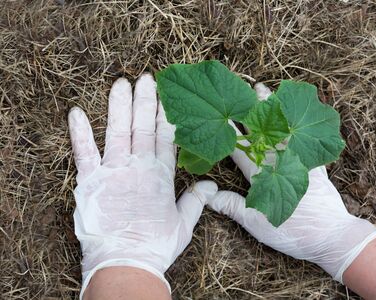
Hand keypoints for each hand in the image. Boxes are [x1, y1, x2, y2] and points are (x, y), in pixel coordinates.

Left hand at [68, 74, 217, 296]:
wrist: (127, 262)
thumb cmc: (156, 245)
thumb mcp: (184, 223)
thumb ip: (197, 200)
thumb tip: (211, 184)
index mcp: (161, 175)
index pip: (166, 137)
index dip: (166, 114)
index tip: (166, 95)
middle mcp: (139, 166)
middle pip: (143, 127)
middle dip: (145, 100)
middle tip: (146, 77)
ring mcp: (114, 171)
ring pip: (118, 131)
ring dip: (119, 106)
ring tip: (121, 83)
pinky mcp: (91, 180)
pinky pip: (84, 152)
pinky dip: (80, 132)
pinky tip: (76, 112)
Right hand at [207, 83, 375, 282]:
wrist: (331, 236)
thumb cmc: (292, 232)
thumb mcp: (256, 225)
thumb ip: (232, 207)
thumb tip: (209, 196)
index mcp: (261, 176)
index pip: (241, 149)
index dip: (230, 132)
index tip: (222, 115)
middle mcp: (280, 162)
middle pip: (263, 132)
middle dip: (254, 110)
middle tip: (248, 88)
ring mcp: (299, 161)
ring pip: (283, 130)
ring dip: (274, 110)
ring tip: (268, 92)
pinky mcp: (316, 165)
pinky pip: (307, 139)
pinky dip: (302, 125)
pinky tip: (299, 114)